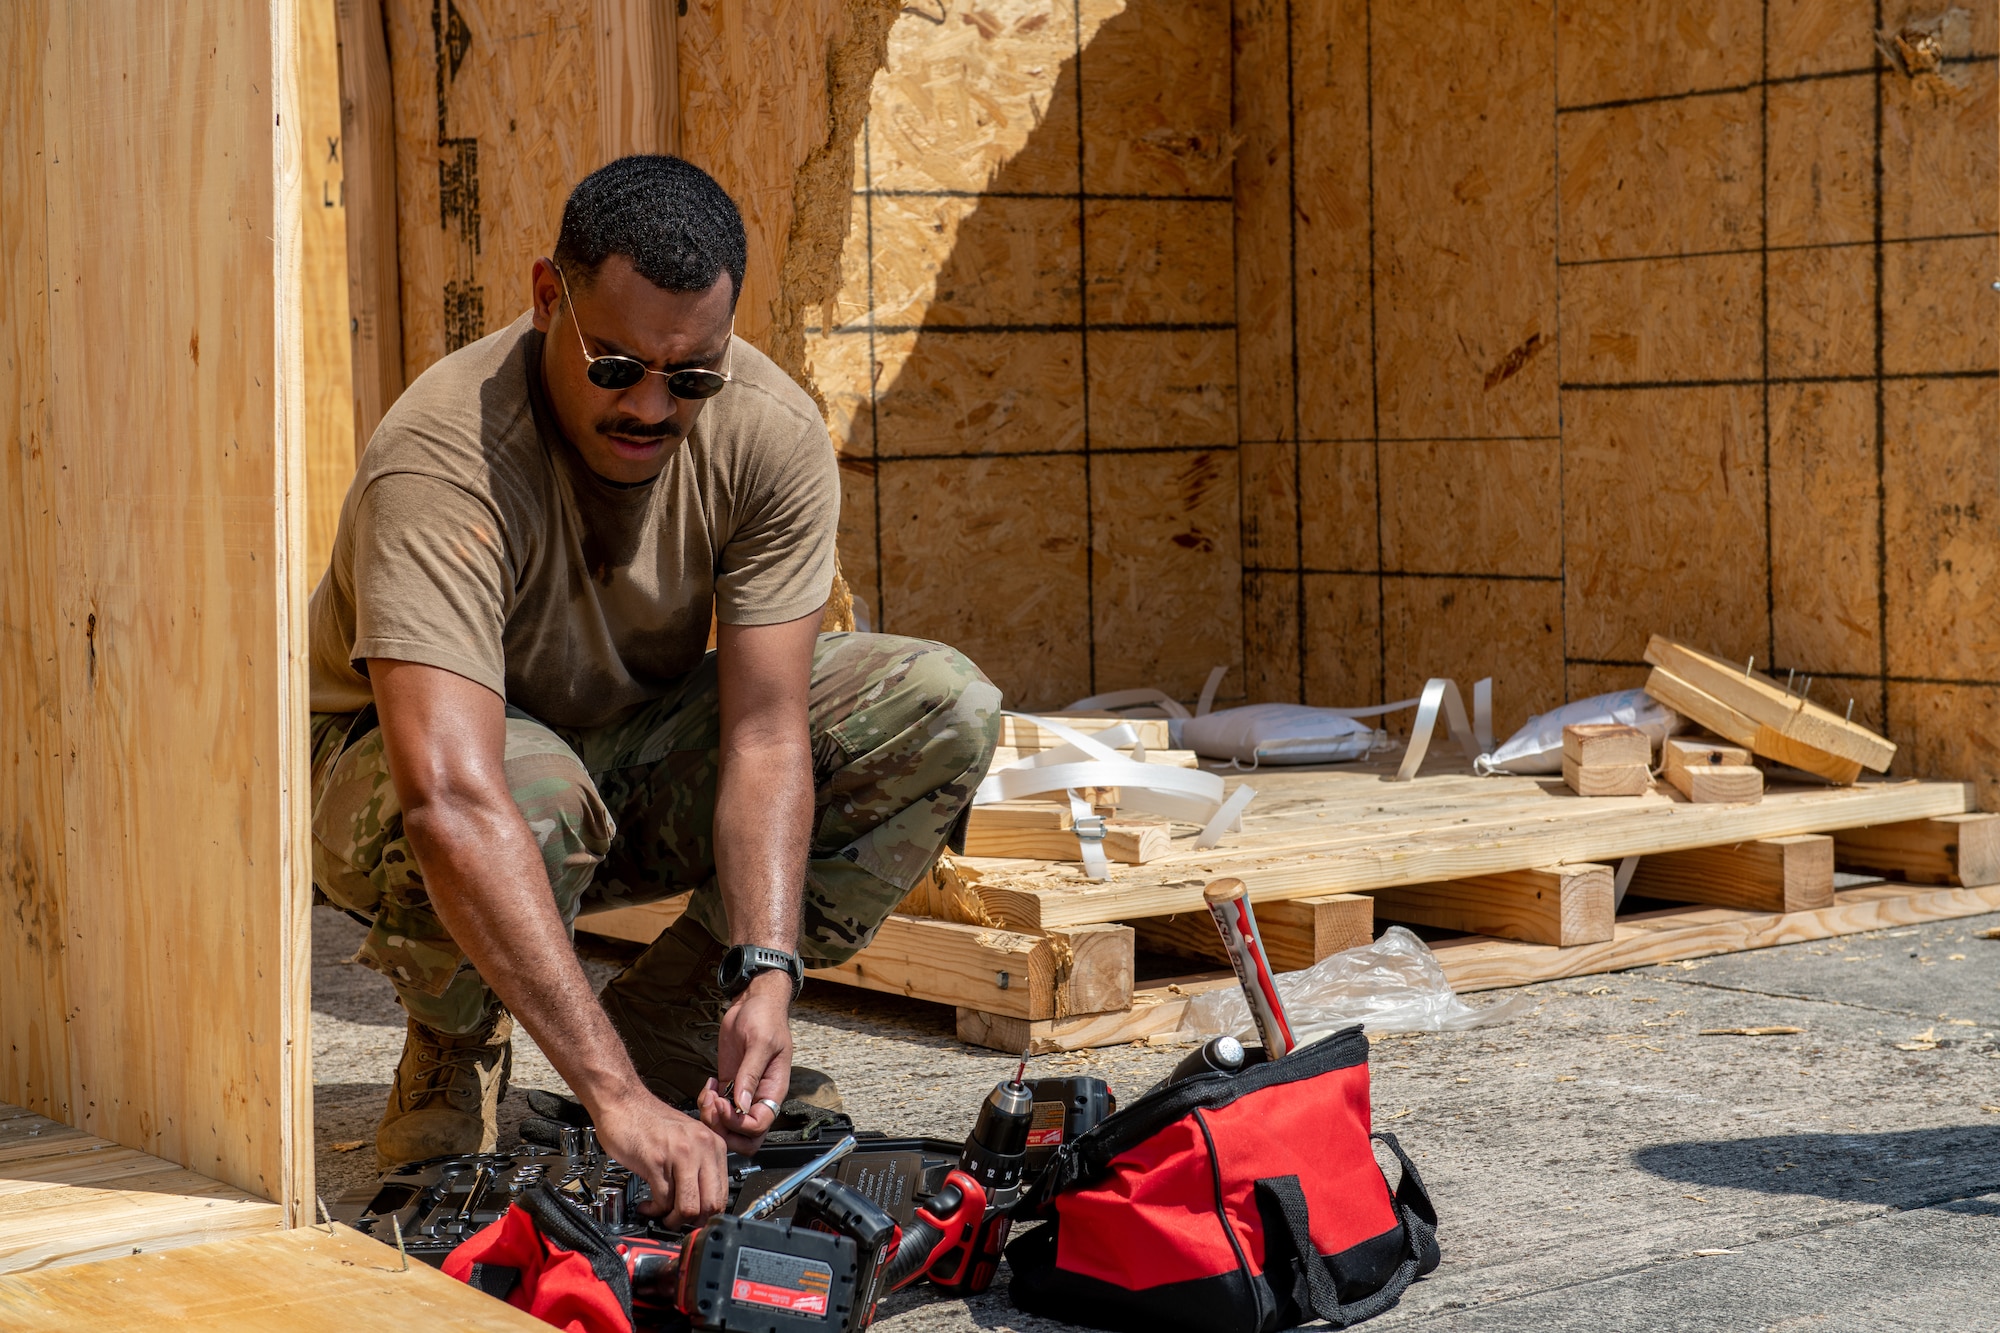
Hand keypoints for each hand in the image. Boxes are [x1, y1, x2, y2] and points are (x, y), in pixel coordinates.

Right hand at [591, 1087, 730, 1223]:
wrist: (624, 1103)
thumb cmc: (652, 1122)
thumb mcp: (688, 1139)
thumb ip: (700, 1166)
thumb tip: (704, 1204)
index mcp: (713, 1144)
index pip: (723, 1194)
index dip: (708, 1215)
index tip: (695, 1220)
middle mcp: (701, 1148)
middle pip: (710, 1205)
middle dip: (693, 1222)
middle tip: (678, 1222)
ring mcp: (680, 1154)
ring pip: (688, 1207)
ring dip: (673, 1219)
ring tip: (661, 1214)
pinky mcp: (656, 1161)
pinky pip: (663, 1200)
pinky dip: (654, 1210)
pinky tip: (647, 1205)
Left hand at [703, 970, 793, 1152]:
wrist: (755, 1000)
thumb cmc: (766, 1017)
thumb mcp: (760, 1043)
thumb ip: (751, 1075)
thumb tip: (742, 1105)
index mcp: (773, 1090)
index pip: (759, 1126)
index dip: (738, 1124)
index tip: (724, 1104)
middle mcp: (759, 1096)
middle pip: (746, 1135)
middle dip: (724, 1130)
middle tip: (711, 1108)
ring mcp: (743, 1091)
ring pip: (728, 1124)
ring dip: (712, 1117)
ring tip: (707, 1094)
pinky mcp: (729, 1083)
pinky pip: (717, 1107)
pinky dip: (707, 1103)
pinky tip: (707, 1085)